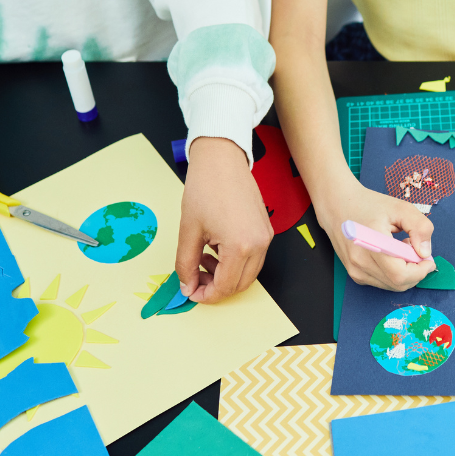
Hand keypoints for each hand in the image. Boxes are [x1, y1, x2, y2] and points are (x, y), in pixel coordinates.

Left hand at [176, 137, 273, 302]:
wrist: (222, 160)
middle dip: (217, 288)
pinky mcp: (266, 231)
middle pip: (241, 284)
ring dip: (226, 275)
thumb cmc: (205, 188)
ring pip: (249, 273)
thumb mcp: (189, 230)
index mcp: (240, 246)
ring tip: (204, 258)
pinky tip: (217, 249)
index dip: (206, 295)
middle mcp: (259, 245)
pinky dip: (236, 263)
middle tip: (195, 279)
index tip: (190, 292)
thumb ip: (186, 263)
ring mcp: (266, 238)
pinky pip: (254, 258)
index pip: (226, 286)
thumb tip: (186, 286)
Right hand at [316, 178, 434, 290]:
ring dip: (405, 273)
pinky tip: (391, 255)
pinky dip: (394, 273)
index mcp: (372, 244)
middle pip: (398, 284)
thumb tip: (425, 253)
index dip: (420, 271)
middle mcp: (360, 262)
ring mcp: (356, 271)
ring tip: (402, 249)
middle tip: (416, 251)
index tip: (428, 259)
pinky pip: (383, 282)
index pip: (400, 274)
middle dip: (415, 272)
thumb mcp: (400, 208)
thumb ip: (419, 228)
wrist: (337, 205)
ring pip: (392, 285)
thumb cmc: (369, 205)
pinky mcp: (355, 275)